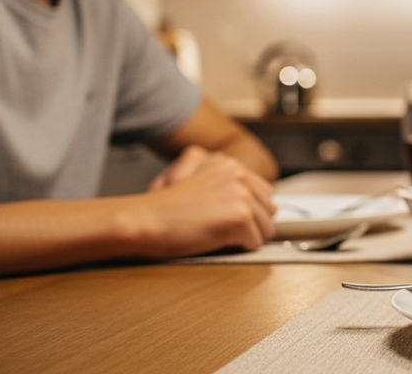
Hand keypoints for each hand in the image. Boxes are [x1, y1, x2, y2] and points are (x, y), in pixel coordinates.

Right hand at [132, 150, 276, 258]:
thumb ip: (229, 187)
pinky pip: (254, 244)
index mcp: (227, 163)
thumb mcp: (200, 185)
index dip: (249, 211)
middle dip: (250, 225)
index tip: (227, 219)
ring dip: (243, 238)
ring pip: (266, 228)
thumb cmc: (163, 211)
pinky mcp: (240, 216)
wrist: (142, 221)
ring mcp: (241, 193)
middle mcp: (238, 172)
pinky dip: (236, 249)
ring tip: (214, 234)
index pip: (264, 192)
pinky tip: (213, 241)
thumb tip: (265, 206)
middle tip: (219, 230)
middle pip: (269, 209)